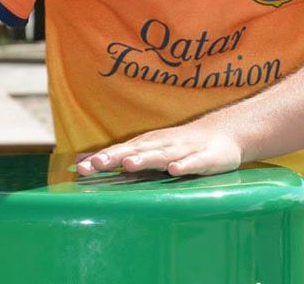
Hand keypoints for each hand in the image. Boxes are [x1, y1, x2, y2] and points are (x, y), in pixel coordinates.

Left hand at [75, 120, 243, 177]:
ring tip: (129, 164)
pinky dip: (184, 165)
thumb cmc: (179, 146)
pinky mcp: (205, 158)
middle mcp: (161, 145)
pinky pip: (194, 162)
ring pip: (161, 155)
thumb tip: (80, 162)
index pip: (120, 152)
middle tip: (97, 165)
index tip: (81, 168)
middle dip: (116, 158)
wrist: (224, 133)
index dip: (101, 159)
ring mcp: (182, 151)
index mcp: (146, 145)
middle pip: (136, 151)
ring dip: (145, 159)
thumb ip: (115, 157)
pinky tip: (175, 170)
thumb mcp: (146, 149)